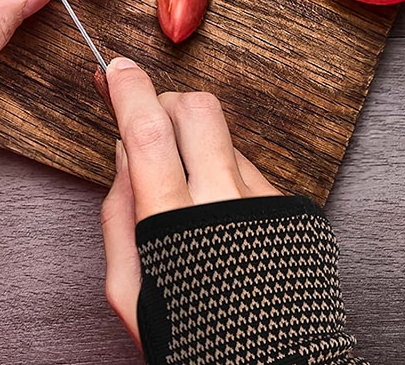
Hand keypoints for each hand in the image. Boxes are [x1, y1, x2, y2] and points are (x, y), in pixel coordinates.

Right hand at [100, 57, 279, 346]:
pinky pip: (247, 167)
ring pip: (222, 137)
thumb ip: (118, 214)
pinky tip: (217, 214)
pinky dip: (223, 173)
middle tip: (149, 121)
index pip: (148, 134)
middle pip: (196, 110)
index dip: (128, 92)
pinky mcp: (291, 211)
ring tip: (187, 194)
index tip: (113, 68)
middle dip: (165, 100)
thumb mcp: (129, 289)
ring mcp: (265, 205)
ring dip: (195, 145)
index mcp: (176, 226)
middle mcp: (228, 206)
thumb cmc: (191, 336)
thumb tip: (122, 152)